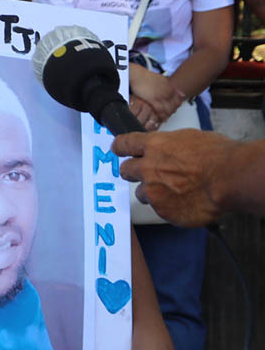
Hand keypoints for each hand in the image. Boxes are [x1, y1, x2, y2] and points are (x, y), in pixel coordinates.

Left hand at [115, 128, 231, 226]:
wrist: (230, 178)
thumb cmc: (217, 156)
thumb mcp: (189, 138)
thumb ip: (169, 145)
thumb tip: (165, 149)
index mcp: (154, 146)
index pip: (124, 144)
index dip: (120, 147)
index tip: (118, 150)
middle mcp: (148, 168)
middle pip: (125, 170)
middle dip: (132, 172)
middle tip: (144, 174)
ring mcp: (154, 191)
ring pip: (141, 193)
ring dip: (153, 193)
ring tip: (174, 192)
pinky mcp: (163, 211)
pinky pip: (160, 210)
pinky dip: (170, 207)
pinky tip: (185, 203)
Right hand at [128, 64, 183, 125]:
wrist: (137, 75)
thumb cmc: (147, 77)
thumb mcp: (163, 79)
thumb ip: (172, 87)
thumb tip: (181, 93)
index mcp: (170, 87)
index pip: (178, 100)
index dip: (177, 106)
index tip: (174, 109)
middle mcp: (167, 92)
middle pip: (174, 105)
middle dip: (172, 112)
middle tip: (169, 115)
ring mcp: (161, 96)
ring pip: (168, 109)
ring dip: (167, 115)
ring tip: (164, 119)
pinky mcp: (153, 99)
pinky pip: (160, 110)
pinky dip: (161, 116)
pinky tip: (160, 119)